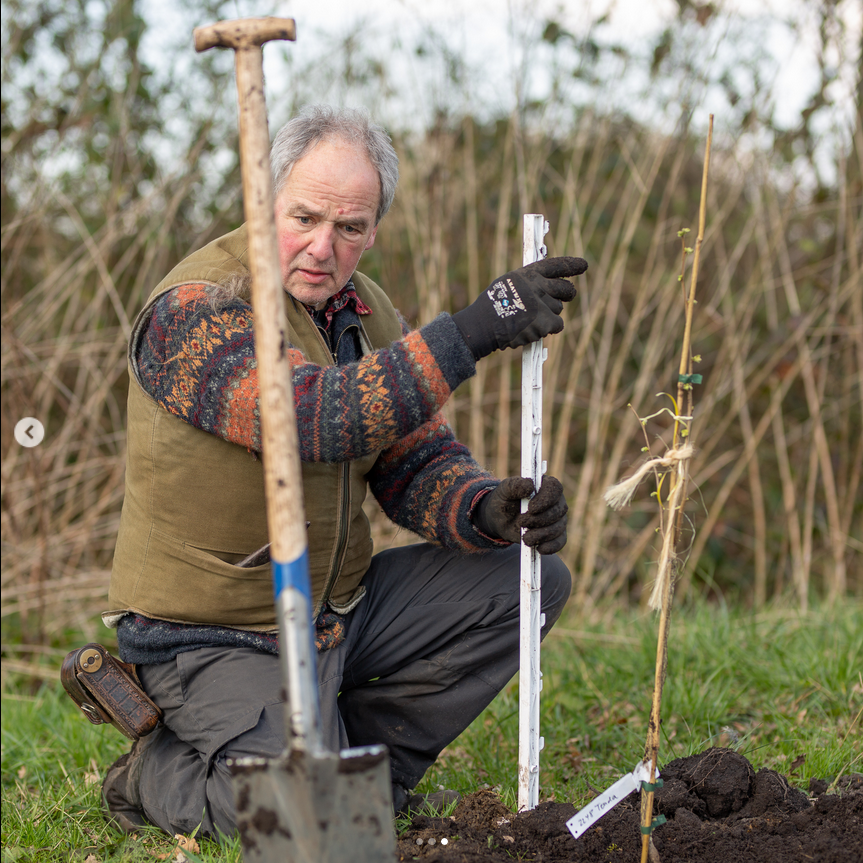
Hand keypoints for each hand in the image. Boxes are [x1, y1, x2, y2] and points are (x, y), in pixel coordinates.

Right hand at [452, 256, 586, 359]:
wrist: (484, 325)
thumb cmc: (493, 307)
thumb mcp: (508, 284)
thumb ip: (528, 284)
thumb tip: (547, 287)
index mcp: (528, 274)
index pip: (555, 265)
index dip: (571, 265)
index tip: (584, 265)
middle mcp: (538, 285)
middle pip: (565, 288)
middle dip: (568, 293)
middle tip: (568, 295)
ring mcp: (542, 303)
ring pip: (558, 309)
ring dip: (549, 316)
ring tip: (529, 319)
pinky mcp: (545, 321)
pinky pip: (557, 325)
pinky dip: (548, 329)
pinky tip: (533, 329)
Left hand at [472, 476, 567, 554]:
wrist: (501, 519)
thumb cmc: (505, 500)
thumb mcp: (505, 490)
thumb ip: (515, 485)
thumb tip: (530, 485)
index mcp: (545, 485)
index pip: (555, 488)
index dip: (546, 499)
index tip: (531, 508)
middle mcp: (556, 501)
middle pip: (558, 510)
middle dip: (539, 520)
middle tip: (521, 522)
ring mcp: (558, 518)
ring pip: (558, 528)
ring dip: (541, 535)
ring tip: (525, 537)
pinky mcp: (556, 534)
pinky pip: (560, 541)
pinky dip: (551, 546)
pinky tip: (539, 548)